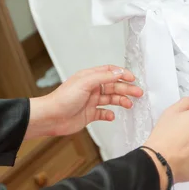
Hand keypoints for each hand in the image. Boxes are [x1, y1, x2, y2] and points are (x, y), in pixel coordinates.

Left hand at [25, 65, 142, 139]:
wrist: (51, 117)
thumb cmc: (63, 98)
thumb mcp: (85, 83)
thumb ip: (103, 77)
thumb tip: (119, 72)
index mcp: (90, 77)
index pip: (110, 72)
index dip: (122, 74)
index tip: (132, 78)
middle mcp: (91, 88)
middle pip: (113, 86)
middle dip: (126, 89)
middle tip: (138, 93)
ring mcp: (91, 101)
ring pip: (111, 99)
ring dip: (121, 101)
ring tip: (129, 104)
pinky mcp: (89, 114)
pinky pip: (103, 113)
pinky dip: (109, 114)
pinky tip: (112, 115)